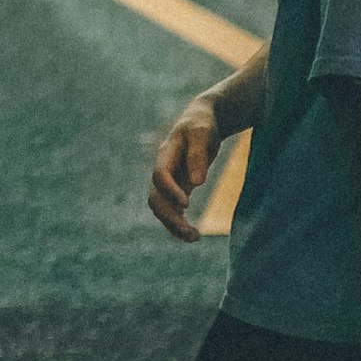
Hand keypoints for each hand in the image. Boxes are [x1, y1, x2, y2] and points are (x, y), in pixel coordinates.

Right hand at [150, 98, 224, 237]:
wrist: (202, 122)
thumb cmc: (202, 124)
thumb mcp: (203, 133)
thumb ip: (198, 154)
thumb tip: (197, 183)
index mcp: (166, 153)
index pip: (160, 175)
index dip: (170, 191)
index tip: (187, 204)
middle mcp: (163, 170)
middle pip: (156, 198)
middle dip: (170, 216)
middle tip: (190, 232)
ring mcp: (168, 181)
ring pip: (162, 208)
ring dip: (173, 225)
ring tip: (195, 238)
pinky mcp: (177, 189)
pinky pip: (173, 210)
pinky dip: (180, 224)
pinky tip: (194, 235)